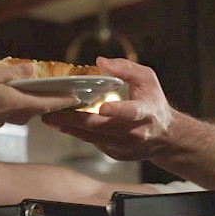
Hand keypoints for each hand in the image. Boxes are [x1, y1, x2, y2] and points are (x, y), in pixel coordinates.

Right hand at [0, 62, 79, 130]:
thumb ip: (13, 72)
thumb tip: (32, 70)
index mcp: (16, 102)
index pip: (46, 103)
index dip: (63, 100)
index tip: (77, 99)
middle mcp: (10, 114)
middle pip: (35, 108)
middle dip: (47, 102)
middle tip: (60, 94)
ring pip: (20, 110)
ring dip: (28, 101)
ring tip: (33, 90)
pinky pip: (5, 111)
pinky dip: (10, 102)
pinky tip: (4, 94)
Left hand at [41, 57, 175, 160]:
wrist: (166, 137)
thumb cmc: (153, 103)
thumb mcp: (148, 80)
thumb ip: (126, 68)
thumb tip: (100, 62)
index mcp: (146, 112)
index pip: (132, 112)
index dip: (118, 111)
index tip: (103, 107)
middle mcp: (135, 132)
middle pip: (102, 127)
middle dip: (75, 120)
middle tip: (52, 113)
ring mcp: (124, 146)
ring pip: (93, 137)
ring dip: (69, 128)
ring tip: (49, 118)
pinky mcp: (114, 153)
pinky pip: (92, 142)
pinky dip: (76, 133)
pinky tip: (61, 124)